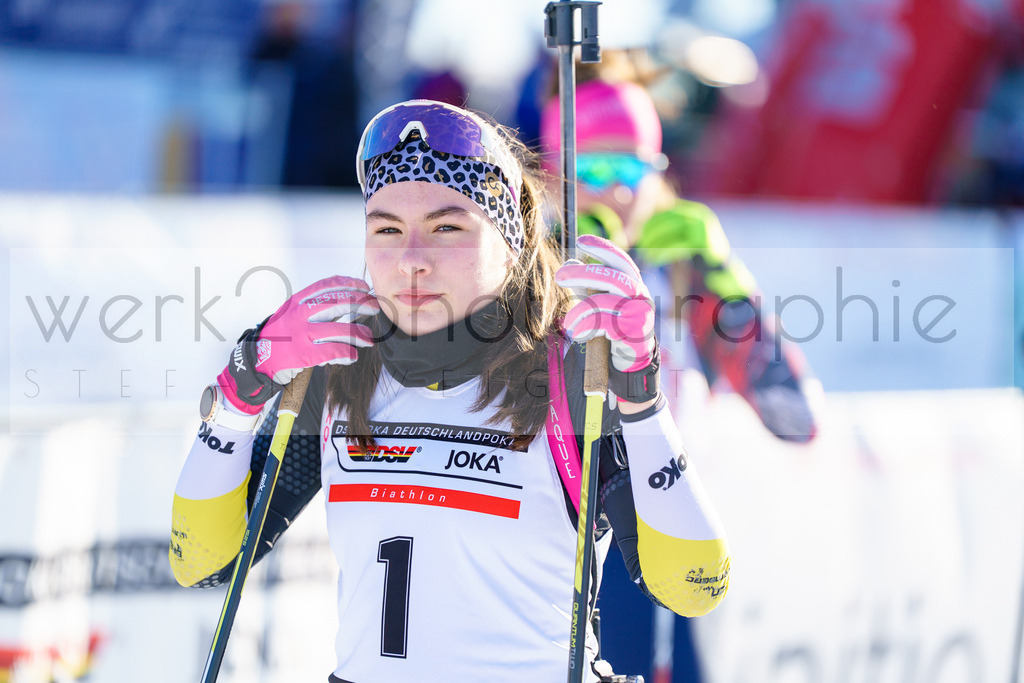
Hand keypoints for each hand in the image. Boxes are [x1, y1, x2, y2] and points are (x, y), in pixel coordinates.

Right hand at [218, 276, 378, 412]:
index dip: (349, 284)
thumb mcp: (291, 315)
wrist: (257, 360)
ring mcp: (302, 334)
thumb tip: (346, 305)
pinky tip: (352, 356)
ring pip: (341, 330)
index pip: (327, 285)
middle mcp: (300, 314)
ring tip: (368, 339)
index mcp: (297, 301)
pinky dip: (347, 354)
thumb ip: (314, 310)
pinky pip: (334, 351)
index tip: (364, 287)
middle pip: (338, 303)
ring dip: (360, 335)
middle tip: (375, 308)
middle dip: (361, 304)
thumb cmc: (279, 338)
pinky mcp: (304, 354)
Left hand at [556, 234, 659, 403]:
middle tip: (560, 276)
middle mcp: (641, 295)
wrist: (631, 360)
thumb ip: (588, 285)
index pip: (620, 260)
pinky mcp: (636, 333)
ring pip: (607, 302)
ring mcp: (641, 314)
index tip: (581, 240)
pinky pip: (606, 325)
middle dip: (585, 274)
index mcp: (633, 284)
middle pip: (614, 277)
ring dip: (581, 310)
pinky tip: (579, 335)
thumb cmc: (614, 327)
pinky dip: (588, 328)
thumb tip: (571, 262)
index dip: (603, 248)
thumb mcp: (599, 303)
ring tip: (567, 322)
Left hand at [635, 201, 755, 298]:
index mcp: (693, 211)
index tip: (637, 233)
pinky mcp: (706, 242)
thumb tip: (637, 231)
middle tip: (640, 244)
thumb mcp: (680, 239)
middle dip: (652, 231)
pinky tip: (655, 260)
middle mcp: (700, 215)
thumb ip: (666, 232)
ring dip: (656, 243)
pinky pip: (680, 245)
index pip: (668, 210)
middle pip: (670, 217)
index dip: (651, 221)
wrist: (721, 272)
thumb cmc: (695, 256)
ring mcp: (705, 228)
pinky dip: (665, 252)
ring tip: (646, 255)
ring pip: (674, 230)